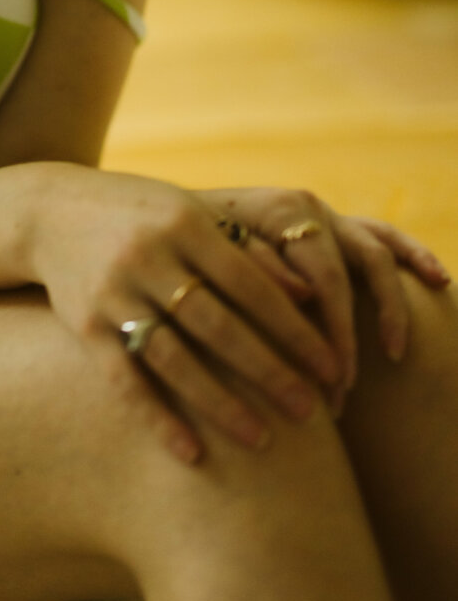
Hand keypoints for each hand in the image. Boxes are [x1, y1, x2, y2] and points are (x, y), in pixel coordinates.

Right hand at [29, 165, 346, 465]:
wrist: (49, 212)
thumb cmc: (142, 216)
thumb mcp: (192, 216)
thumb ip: (246, 252)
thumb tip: (311, 296)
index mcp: (184, 223)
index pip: (250, 284)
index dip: (293, 328)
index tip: (330, 367)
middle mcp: (147, 255)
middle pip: (217, 324)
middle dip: (268, 371)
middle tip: (311, 411)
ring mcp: (112, 291)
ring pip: (173, 357)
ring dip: (219, 403)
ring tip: (261, 441)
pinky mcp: (83, 324)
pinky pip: (124, 379)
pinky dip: (157, 418)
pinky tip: (190, 453)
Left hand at [196, 187, 452, 412]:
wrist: (168, 213)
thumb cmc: (183, 244)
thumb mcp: (205, 255)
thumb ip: (250, 267)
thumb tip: (301, 296)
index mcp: (275, 212)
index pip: (321, 279)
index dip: (332, 334)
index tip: (332, 384)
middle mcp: (306, 209)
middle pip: (347, 275)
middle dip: (349, 337)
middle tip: (342, 391)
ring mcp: (325, 216)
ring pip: (374, 253)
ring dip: (389, 304)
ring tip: (393, 351)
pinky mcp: (336, 224)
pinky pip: (382, 236)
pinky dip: (411, 253)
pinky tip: (437, 280)